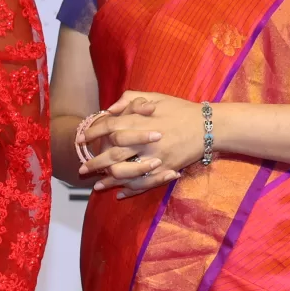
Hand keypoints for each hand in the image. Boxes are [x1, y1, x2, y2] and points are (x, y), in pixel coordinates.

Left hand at [77, 91, 200, 197]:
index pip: (108, 127)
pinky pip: (144, 184)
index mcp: (140, 120)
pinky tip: (119, 194)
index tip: (80, 140)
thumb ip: (130, 99)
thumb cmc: (180, 110)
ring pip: (125, 173)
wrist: (209, 126)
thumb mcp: (155, 97)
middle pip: (112, 154)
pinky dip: (130, 190)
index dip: (92, 134)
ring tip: (96, 186)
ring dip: (108, 181)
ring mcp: (156, 157)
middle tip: (82, 169)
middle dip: (94, 163)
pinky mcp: (165, 170)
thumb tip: (109, 109)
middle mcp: (145, 140)